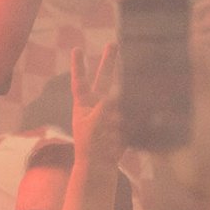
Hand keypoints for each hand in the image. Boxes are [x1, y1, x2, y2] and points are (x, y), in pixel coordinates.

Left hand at [71, 43, 120, 170]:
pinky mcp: (123, 120)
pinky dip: (133, 112)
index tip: (77, 49)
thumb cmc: (89, 146)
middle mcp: (98, 103)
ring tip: (117, 115)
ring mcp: (112, 111)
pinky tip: (130, 119)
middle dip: (109, 62)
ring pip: (121, 96)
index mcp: (84, 104)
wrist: (100, 165)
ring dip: (122, 101)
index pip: (80, 81)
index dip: (79, 65)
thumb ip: (103, 108)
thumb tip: (116, 93)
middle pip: (104, 78)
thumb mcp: (92, 125)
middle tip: (114, 43)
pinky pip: (130, 111)